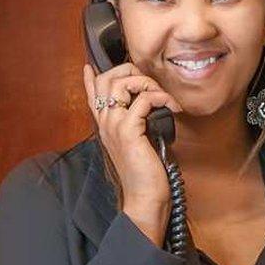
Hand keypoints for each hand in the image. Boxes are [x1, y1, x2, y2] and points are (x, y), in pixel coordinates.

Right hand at [82, 61, 179, 215]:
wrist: (144, 197)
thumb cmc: (146, 173)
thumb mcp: (139, 143)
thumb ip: (137, 124)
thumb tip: (151, 108)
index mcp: (105, 126)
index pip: (91, 94)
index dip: (91, 78)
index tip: (90, 67)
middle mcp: (105, 122)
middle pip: (106, 79)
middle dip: (131, 72)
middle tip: (152, 84)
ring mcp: (114, 125)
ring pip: (122, 83)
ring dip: (148, 83)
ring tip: (164, 97)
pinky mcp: (129, 131)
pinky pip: (144, 100)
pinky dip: (162, 98)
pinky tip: (173, 107)